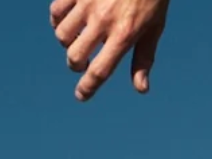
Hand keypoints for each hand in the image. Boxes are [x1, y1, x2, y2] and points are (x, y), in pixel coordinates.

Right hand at [50, 0, 169, 100]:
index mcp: (124, 34)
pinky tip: (68, 21)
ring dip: (67, 44)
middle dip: (76, 66)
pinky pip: (56, 11)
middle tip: (82, 63)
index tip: (81, 96)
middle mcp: (103, 21)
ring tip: (77, 40)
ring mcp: (88, 3)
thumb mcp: (154, 28)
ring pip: (62, 35)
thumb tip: (141, 89)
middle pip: (75, 56)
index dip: (87, 88)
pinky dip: (58, 21)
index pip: (99, 70)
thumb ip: (144, 59)